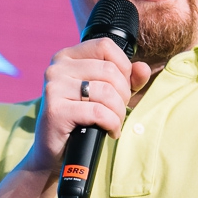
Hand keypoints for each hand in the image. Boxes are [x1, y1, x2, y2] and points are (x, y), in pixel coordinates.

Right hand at [22, 37, 151, 174]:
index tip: (121, 88)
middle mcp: (57, 68)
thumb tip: (143, 68)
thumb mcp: (106, 94)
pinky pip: (98, 112)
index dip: (123, 67)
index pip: (105, 46)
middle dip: (123, 94)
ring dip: (118, 112)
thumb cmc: (81, 120)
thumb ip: (127, 78)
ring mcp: (54, 88)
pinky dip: (112, 124)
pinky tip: (110, 131)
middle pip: (109, 70)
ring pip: (106, 92)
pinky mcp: (56, 110)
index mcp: (67, 57)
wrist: (54, 151)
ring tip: (115, 123)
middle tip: (118, 111)